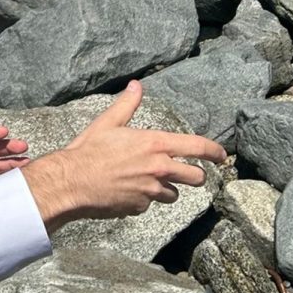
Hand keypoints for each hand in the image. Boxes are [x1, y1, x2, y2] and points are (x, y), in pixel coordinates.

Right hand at [22, 80, 226, 233]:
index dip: (215, 151)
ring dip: (166, 189)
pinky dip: (142, 199)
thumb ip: (127, 104)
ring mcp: (151, 191)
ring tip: (145, 182)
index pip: (197, 147)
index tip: (222, 156)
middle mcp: (159, 169)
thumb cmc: (88, 151)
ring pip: (173, 194)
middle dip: (195, 176)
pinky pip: (149, 204)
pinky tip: (125, 192)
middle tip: (188, 174)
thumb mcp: (108, 123)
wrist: (71, 182)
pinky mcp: (140, 207)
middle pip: (195, 177)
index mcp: (155, 144)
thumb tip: (136, 85)